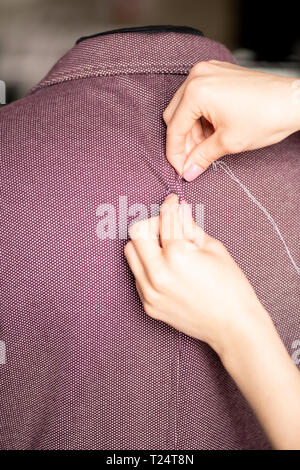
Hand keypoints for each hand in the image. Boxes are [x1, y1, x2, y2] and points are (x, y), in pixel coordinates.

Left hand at [124, 193, 268, 356]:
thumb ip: (190, 227)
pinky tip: (167, 268)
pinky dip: (148, 266)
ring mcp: (149, 293)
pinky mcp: (148, 305)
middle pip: (137, 234)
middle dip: (153, 225)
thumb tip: (179, 209)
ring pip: (131, 255)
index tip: (172, 201)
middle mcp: (157, 275)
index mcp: (177, 256)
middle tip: (169, 228)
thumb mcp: (214, 250)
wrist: (233, 328)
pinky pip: (137, 276)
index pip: (165, 220)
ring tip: (167, 248)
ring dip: (145, 245)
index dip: (170, 205)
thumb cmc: (231, 288)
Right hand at [163, 61, 299, 180]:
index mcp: (196, 91)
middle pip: (175, 115)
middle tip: (193, 160)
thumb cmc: (266, 116)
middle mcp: (198, 76)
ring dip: (192, 130)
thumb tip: (188, 171)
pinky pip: (198, 97)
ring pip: (185, 107)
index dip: (175, 153)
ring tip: (206, 147)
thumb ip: (202, 157)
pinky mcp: (218, 73)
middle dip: (183, 141)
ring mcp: (208, 71)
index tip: (180, 169)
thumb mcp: (228, 143)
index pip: (174, 128)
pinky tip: (212, 132)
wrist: (293, 101)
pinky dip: (201, 117)